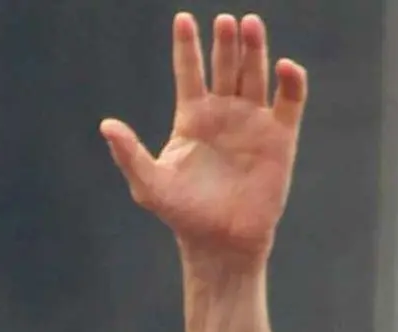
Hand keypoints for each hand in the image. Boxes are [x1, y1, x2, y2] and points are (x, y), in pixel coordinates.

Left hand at [101, 12, 307, 267]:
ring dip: (254, 50)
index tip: (182, 19)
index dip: (186, 45)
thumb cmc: (183, 214)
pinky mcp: (280, 138)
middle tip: (226, 20)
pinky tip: (285, 67)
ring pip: (255, 75)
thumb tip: (106, 125)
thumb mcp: (150, 185)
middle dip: (225, 42)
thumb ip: (129, 154)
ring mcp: (253, 122)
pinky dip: (290, 83)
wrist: (221, 243)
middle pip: (225, 66)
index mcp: (192, 117)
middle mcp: (224, 113)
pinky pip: (289, 103)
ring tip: (250, 24)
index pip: (188, 71)